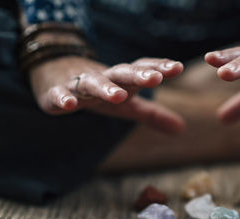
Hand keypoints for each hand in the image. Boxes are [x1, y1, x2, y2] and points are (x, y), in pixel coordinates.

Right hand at [29, 56, 184, 133]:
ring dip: (105, 88)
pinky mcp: (57, 93)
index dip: (159, 68)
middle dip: (138, 75)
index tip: (178, 68)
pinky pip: (59, 94)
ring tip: (119, 96)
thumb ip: (153, 114)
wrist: (59, 77)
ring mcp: (80, 85)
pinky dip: (63, 97)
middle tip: (155, 78)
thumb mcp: (129, 105)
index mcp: (123, 80)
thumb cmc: (103, 93)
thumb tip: (182, 129)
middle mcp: (105, 78)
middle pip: (122, 73)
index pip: (142, 70)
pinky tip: (69, 105)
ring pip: (92, 82)